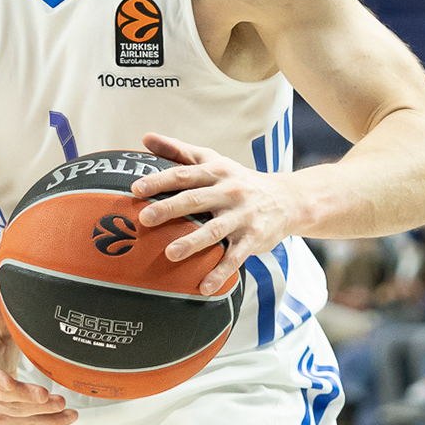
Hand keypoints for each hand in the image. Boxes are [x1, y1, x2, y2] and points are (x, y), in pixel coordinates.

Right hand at [0, 316, 76, 424]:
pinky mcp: (1, 417)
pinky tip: (64, 417)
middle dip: (27, 398)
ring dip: (41, 413)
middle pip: (3, 396)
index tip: (9, 383)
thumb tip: (0, 284)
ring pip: (15, 414)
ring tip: (64, 406)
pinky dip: (46, 422)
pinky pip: (24, 424)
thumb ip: (0, 309)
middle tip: (48, 396)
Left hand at [131, 132, 303, 294]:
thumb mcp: (212, 160)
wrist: (288, 199)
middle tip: (145, 218)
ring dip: (193, 242)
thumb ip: (179, 151)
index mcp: (215, 172)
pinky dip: (220, 272)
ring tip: (170, 254)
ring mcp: (242, 216)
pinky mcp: (254, 238)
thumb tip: (145, 137)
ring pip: (215, 230)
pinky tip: (204, 287)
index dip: (160, 180)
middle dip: (170, 208)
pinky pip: (235, 257)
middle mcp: (229, 192)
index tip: (136, 188)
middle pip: (196, 199)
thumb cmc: (238, 180)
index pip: (184, 174)